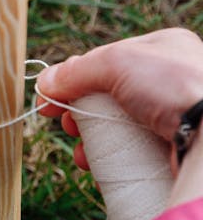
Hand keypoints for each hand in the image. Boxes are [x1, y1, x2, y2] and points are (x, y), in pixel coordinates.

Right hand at [37, 28, 202, 151]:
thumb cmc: (174, 86)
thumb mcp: (115, 63)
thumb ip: (76, 70)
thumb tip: (43, 84)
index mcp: (162, 50)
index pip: (105, 63)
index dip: (73, 81)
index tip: (49, 102)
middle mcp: (171, 81)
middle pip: (109, 98)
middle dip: (82, 116)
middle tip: (69, 129)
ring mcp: (175, 116)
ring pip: (120, 128)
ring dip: (94, 143)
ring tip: (84, 157)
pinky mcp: (176, 148)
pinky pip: (135, 153)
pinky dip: (112, 162)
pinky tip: (100, 170)